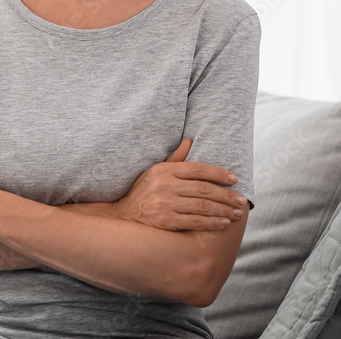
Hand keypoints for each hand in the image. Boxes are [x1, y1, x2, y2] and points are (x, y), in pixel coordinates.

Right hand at [112, 139, 247, 230]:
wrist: (123, 215)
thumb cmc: (143, 192)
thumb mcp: (155, 172)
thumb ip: (174, 159)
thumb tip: (190, 141)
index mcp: (163, 170)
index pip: (197, 168)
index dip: (219, 173)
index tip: (235, 179)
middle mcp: (164, 185)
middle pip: (204, 188)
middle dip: (226, 195)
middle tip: (241, 201)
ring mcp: (164, 204)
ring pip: (202, 206)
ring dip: (223, 210)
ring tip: (236, 213)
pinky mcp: (165, 221)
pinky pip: (195, 221)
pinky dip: (212, 222)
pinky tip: (223, 222)